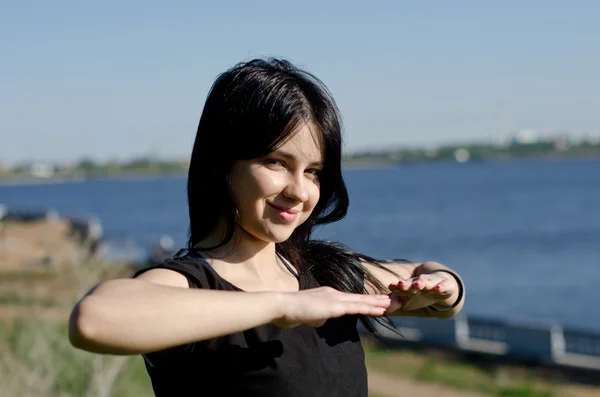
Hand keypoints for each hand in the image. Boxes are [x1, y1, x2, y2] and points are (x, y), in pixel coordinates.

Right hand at [272, 287, 390, 327]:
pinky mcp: (334, 306)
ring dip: (376, 303)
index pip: (349, 299)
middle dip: (374, 299)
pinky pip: (356, 308)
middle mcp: (333, 293)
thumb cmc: (291, 311)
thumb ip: (317, 316)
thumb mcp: (308, 315)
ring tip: (390, 303)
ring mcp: (334, 298)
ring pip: (360, 301)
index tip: (375, 301)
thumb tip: (320, 319)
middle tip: (389, 299)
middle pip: (358, 297)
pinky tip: (380, 310)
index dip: (363, 300)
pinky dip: (369, 308)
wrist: (283, 305)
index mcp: (327, 294)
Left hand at [387, 272, 457, 312]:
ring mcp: (432, 283)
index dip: (396, 287)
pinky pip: (442, 286)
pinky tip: (437, 288)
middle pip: (411, 283)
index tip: (390, 286)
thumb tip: (382, 309)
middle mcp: (419, 283)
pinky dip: (440, 287)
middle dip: (406, 284)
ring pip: (426, 282)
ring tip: (418, 284)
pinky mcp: (444, 285)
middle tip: (400, 284)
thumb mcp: (408, 299)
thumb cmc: (419, 294)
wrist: (439, 285)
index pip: (401, 287)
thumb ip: (396, 303)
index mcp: (408, 287)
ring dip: (422, 283)